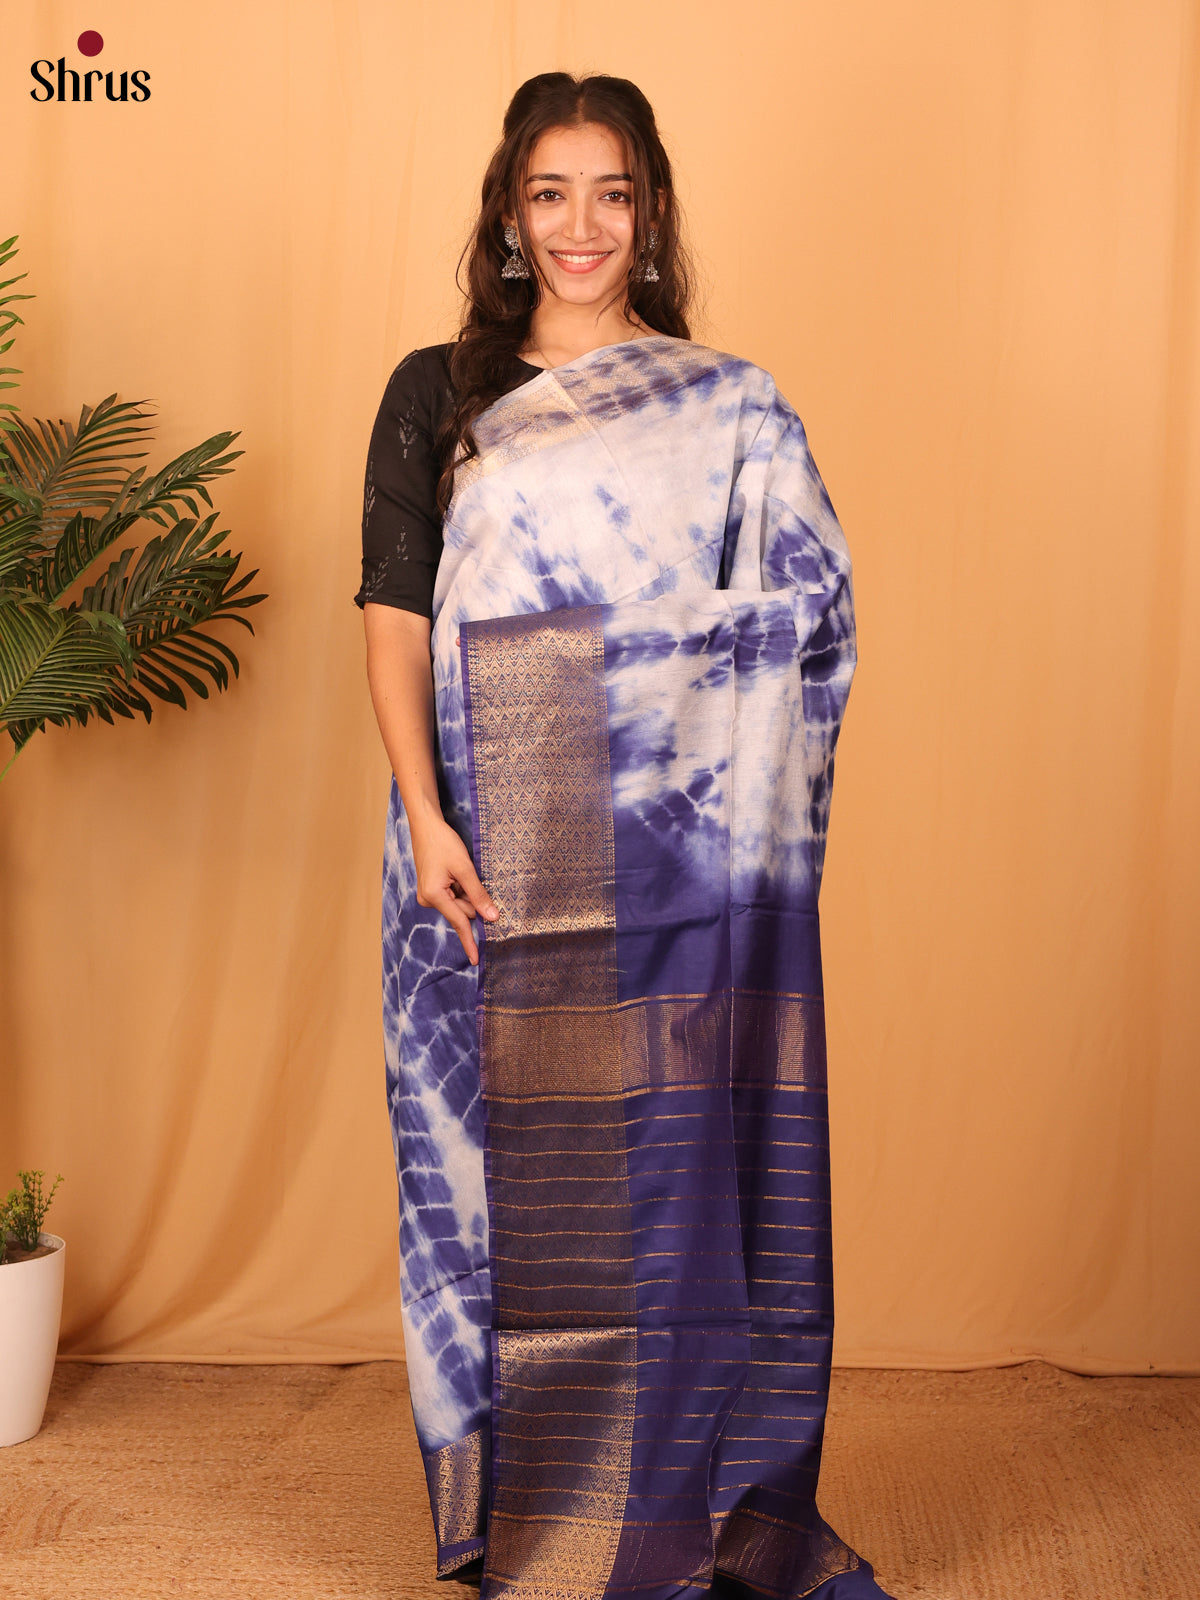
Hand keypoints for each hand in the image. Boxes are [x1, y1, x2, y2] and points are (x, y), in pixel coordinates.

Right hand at [410, 813, 498, 965]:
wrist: (425, 826)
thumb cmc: (444, 843)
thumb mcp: (465, 868)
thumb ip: (478, 895)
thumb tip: (492, 918)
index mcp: (433, 896)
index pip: (459, 922)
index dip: (470, 941)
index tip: (476, 960)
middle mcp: (427, 899)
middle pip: (462, 911)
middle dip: (471, 898)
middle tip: (465, 873)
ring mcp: (428, 896)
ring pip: (458, 904)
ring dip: (465, 890)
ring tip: (457, 869)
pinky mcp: (431, 890)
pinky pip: (452, 897)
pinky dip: (459, 888)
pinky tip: (454, 872)